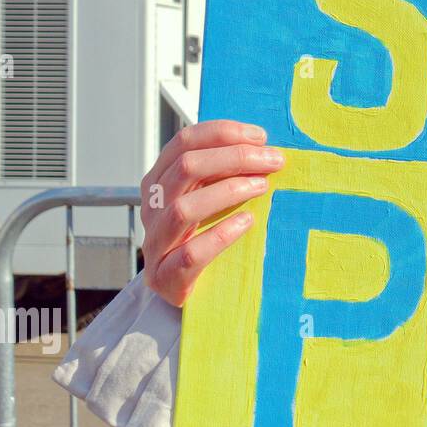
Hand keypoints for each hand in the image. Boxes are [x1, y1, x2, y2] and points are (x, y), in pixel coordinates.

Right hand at [139, 120, 284, 306]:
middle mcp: (152, 208)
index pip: (184, 143)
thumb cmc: (204, 237)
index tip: (261, 136)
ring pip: (183, 209)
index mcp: (159, 181)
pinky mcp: (166, 278)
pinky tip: (247, 222)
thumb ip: (223, 173)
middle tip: (273, 161)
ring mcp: (155, 244)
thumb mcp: (210, 198)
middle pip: (186, 169)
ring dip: (228, 191)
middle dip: (235, 157)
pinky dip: (221, 235)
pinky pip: (191, 254)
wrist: (188, 293)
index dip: (223, 133)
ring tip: (262, 186)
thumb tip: (265, 147)